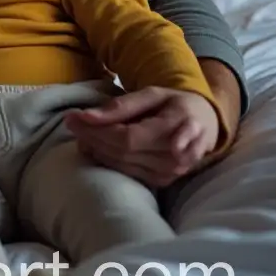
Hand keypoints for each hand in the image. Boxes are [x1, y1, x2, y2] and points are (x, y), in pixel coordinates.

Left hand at [65, 87, 219, 187]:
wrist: (204, 123)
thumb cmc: (174, 104)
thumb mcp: (151, 94)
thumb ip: (120, 106)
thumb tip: (87, 116)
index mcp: (174, 127)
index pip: (126, 137)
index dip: (96, 130)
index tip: (72, 118)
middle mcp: (175, 156)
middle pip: (122, 152)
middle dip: (91, 138)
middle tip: (70, 123)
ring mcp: (171, 173)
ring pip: (123, 165)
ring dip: (96, 150)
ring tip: (79, 134)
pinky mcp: (164, 181)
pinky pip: (129, 173)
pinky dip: (109, 161)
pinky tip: (95, 149)